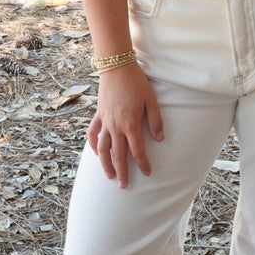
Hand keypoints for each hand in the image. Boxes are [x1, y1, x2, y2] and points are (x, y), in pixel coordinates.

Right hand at [88, 63, 163, 188]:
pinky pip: (93, 134)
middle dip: (122, 172)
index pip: (137, 150)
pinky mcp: (98, 115)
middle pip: (118, 155)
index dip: (143, 163)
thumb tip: (160, 139)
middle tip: (123, 186)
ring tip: (109, 176)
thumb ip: (156, 121)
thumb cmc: (137, 83)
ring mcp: (105, 122)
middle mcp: (116, 127)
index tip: (147, 173)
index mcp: (131, 124)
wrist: (117, 67)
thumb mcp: (151, 101)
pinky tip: (96, 153)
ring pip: (102, 149)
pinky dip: (93, 145)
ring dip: (105, 164)